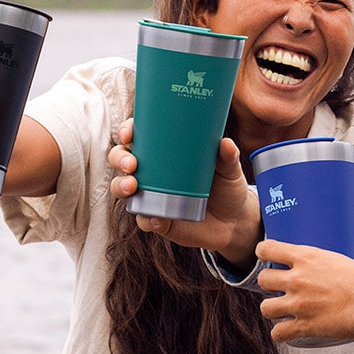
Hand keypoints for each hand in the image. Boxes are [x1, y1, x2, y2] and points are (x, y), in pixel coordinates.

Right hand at [109, 124, 261, 266]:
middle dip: (119, 158)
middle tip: (131, 163)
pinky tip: (154, 218)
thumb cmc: (227, 186)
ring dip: (120, 185)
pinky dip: (145, 218)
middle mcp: (152, 171)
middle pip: (122, 159)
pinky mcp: (157, 220)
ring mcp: (151, 196)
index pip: (139, 135)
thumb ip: (228, 156)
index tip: (129, 133)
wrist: (233, 222)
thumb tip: (226, 143)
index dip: (127, 131)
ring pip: (122, 187)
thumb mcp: (229, 169)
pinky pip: (143, 219)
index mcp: (164, 151)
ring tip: (133, 186)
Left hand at [257, 242, 353, 342]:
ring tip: (281, 311)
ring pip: (264, 308)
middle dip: (268, 284)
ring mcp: (298, 304)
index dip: (263, 252)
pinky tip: (288, 332)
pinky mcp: (304, 326)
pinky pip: (278, 333)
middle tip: (278, 287)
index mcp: (307, 257)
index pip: (268, 249)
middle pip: (262, 279)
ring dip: (272, 310)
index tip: (267, 256)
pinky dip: (281, 334)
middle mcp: (297, 279)